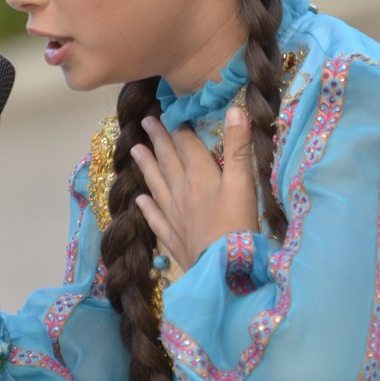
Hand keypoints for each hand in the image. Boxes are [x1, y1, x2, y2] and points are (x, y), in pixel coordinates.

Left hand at [129, 107, 256, 270]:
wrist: (222, 270)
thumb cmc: (237, 225)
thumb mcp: (243, 183)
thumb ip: (238, 147)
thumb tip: (236, 110)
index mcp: (199, 175)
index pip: (185, 144)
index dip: (176, 126)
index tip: (165, 111)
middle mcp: (181, 191)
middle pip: (168, 160)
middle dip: (158, 140)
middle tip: (145, 122)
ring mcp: (174, 215)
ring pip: (157, 184)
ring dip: (147, 165)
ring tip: (135, 150)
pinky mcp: (173, 237)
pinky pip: (156, 217)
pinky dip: (147, 207)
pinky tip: (140, 200)